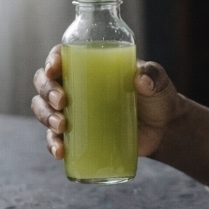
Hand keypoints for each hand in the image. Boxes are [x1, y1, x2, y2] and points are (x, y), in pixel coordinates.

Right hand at [31, 44, 183, 159]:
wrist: (164, 130)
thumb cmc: (158, 98)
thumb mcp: (159, 83)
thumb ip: (153, 76)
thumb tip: (141, 79)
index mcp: (91, 65)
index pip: (62, 56)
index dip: (51, 60)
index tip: (54, 70)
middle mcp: (76, 86)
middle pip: (45, 84)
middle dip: (46, 92)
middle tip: (61, 101)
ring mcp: (75, 112)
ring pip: (44, 110)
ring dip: (45, 117)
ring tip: (61, 126)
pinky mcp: (78, 135)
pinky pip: (56, 139)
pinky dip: (52, 144)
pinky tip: (59, 151)